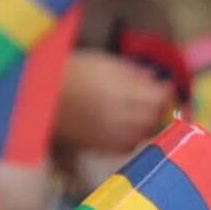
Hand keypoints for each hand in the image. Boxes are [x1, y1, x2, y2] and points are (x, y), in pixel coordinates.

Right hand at [58, 50, 172, 153]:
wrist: (43, 96)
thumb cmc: (73, 72)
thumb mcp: (107, 62)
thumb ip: (134, 73)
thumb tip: (153, 80)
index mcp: (132, 94)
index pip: (164, 97)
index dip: (167, 90)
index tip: (164, 85)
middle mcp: (128, 119)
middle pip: (157, 118)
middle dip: (158, 107)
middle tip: (152, 97)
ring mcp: (116, 135)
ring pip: (144, 133)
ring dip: (145, 123)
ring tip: (135, 111)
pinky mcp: (102, 147)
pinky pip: (126, 145)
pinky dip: (129, 136)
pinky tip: (119, 126)